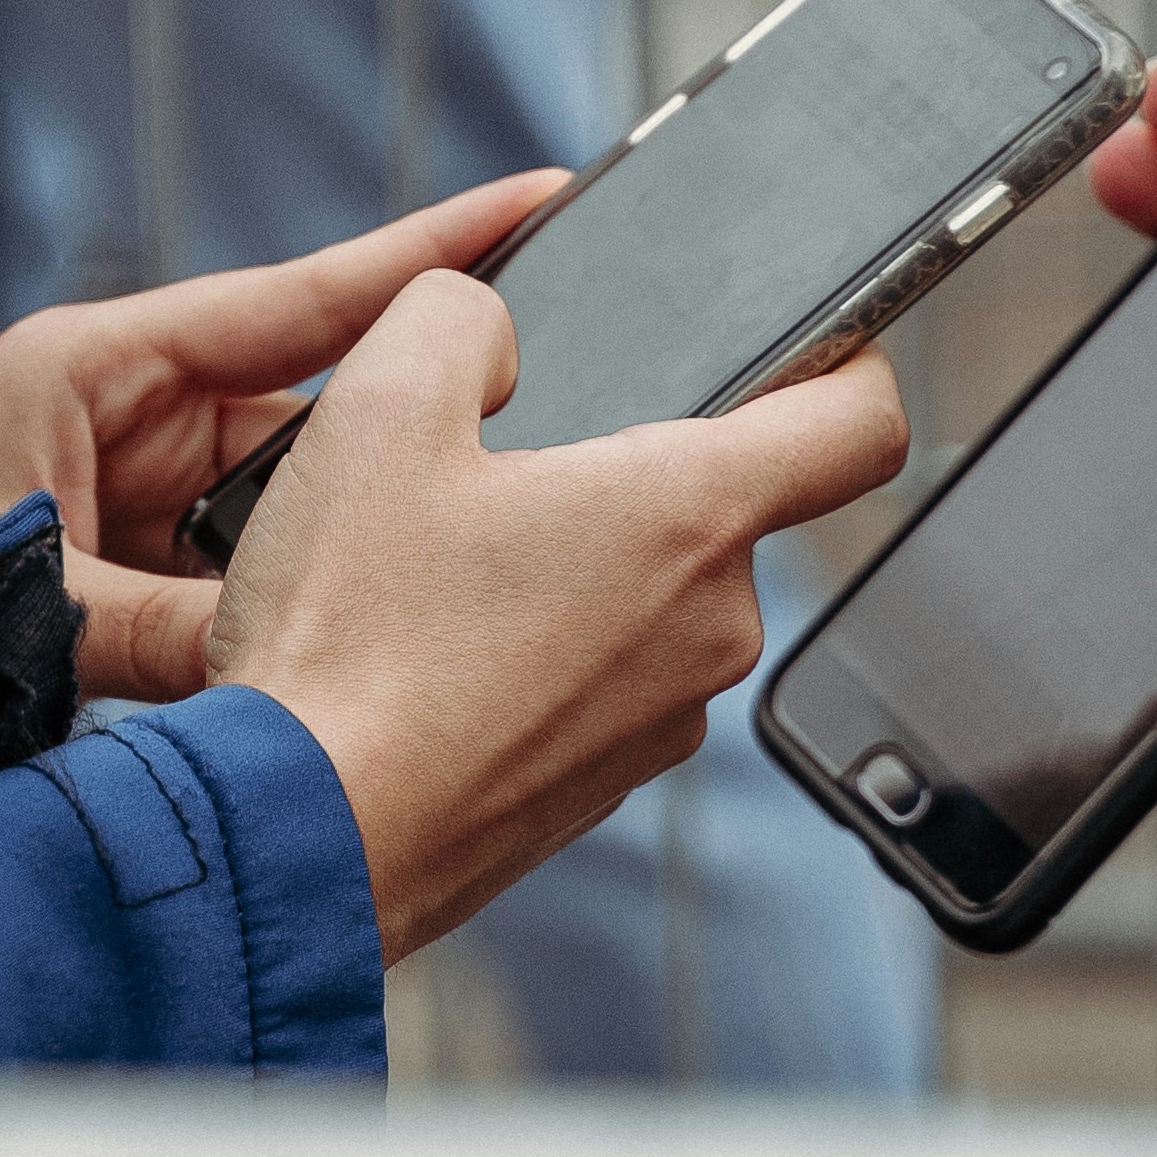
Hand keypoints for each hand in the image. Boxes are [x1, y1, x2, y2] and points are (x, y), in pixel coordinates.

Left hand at [0, 173, 562, 814]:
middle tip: (516, 497)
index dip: (430, 257)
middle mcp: (141, 435)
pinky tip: (336, 685)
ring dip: (336, 585)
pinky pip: (249, 612)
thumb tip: (286, 669)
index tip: (546, 197)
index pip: (302, 300)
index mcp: (105, 374)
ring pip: (300, 538)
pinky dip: (285, 645)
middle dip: (408, 472)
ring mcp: (142, 521)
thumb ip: (147, 632)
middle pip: (328, 435)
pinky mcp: (134, 605)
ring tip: (413, 624)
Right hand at [201, 271, 910, 960]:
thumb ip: (456, 317)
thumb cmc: (349, 641)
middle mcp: (710, 628)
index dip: (848, 360)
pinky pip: (598, 683)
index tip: (811, 345)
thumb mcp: (379, 412)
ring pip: (649, 600)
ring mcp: (662, 721)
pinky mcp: (602, 787)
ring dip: (574, 569)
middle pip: (719, 508)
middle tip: (501, 469)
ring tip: (445, 574)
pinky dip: (539, 656)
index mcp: (690, 517)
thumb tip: (487, 321)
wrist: (296, 839)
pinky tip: (435, 656)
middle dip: (624, 473)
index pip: (860, 423)